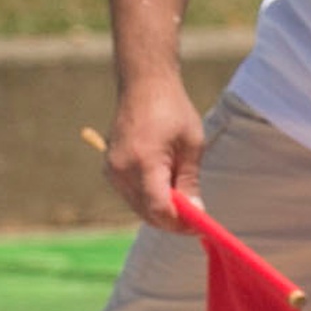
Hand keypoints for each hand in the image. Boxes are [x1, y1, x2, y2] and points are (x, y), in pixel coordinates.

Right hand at [104, 77, 204, 231]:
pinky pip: (131, 195)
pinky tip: (169, 190)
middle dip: (172, 221)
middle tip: (196, 221)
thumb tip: (196, 211)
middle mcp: (122, 170)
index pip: (159, 208)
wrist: (143, 85)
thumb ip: (190, 181)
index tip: (199, 225)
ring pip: (138, 207)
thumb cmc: (172, 110)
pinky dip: (149, 199)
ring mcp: (112, 169)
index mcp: (144, 162)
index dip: (180, 223)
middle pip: (147, 213)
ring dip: (161, 211)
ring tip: (186, 203)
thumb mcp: (192, 145)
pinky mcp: (110, 167)